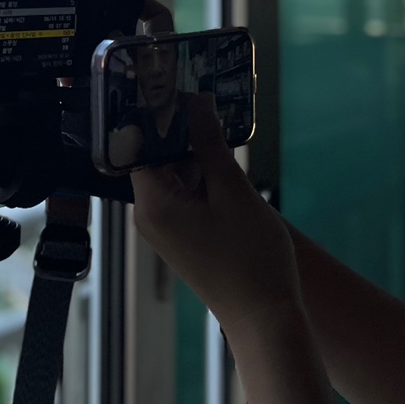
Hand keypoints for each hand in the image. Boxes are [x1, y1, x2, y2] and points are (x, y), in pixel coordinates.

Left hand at [131, 94, 300, 340]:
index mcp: (151, 203)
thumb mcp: (232, 190)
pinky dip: (200, 174)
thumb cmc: (250, 256)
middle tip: (199, 93)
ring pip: (172, 175)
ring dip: (192, 151)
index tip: (169, 83)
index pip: (138, 145)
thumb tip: (194, 101)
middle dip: (178, 130)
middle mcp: (149, 215)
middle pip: (154, 158)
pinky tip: (221, 154)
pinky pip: (184, 193)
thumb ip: (209, 144)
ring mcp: (166, 227)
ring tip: (213, 116)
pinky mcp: (183, 235)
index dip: (154, 115)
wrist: (267, 320)